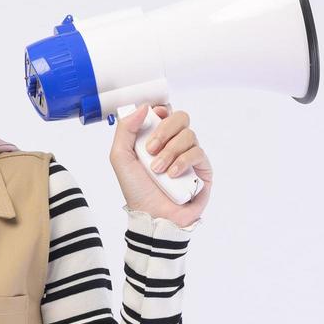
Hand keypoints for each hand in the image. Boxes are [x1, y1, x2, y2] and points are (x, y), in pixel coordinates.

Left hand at [108, 104, 212, 226]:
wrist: (152, 216)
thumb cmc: (136, 189)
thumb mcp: (120, 157)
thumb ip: (126, 129)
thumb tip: (144, 107)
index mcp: (156, 138)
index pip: (165, 113)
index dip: (160, 111)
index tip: (152, 117)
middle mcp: (174, 144)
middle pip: (180, 117)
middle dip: (164, 130)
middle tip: (150, 149)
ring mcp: (190, 155)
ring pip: (189, 134)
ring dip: (170, 151)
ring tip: (158, 169)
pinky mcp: (203, 169)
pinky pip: (198, 152)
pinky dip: (183, 161)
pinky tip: (172, 174)